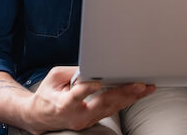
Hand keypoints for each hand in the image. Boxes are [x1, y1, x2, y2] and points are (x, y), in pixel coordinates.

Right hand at [27, 66, 154, 133]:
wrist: (40, 116)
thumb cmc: (48, 93)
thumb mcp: (54, 77)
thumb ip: (73, 71)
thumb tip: (93, 66)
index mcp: (63, 104)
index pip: (76, 96)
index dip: (86, 90)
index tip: (96, 83)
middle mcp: (77, 115)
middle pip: (102, 104)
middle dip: (122, 94)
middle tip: (139, 85)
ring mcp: (86, 120)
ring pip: (111, 109)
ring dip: (130, 98)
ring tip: (146, 88)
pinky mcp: (93, 120)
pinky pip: (112, 110)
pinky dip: (126, 101)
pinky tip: (138, 94)